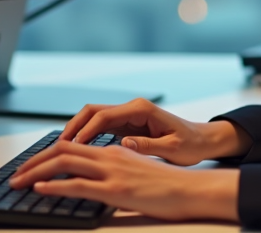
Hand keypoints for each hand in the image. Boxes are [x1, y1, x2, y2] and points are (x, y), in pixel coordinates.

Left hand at [9, 139, 238, 221]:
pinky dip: (55, 185)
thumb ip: (117, 169)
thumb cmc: (168, 185)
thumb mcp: (138, 171)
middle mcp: (110, 155)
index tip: (31, 165)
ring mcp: (112, 171)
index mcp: (115, 151)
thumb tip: (98, 178)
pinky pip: (79, 184)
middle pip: (63, 150)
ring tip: (19, 181)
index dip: (48, 153)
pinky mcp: (116, 189)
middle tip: (16, 174)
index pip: (73, 145)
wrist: (191, 189)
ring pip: (65, 163)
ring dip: (36, 172)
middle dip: (34, 161)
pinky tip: (41, 188)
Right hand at [59, 98, 251, 165]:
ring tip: (60, 150)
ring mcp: (128, 116)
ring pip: (93, 118)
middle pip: (93, 112)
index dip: (86, 131)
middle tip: (57, 146)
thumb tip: (124, 145)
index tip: (72, 146)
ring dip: (76, 131)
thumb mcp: (172, 148)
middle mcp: (132, 108)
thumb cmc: (191, 144)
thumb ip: (148, 146)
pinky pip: (100, 128)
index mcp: (141, 109)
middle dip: (73, 126)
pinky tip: (76, 151)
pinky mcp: (127, 126)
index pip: (104, 116)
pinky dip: (86, 136)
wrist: (202, 140)